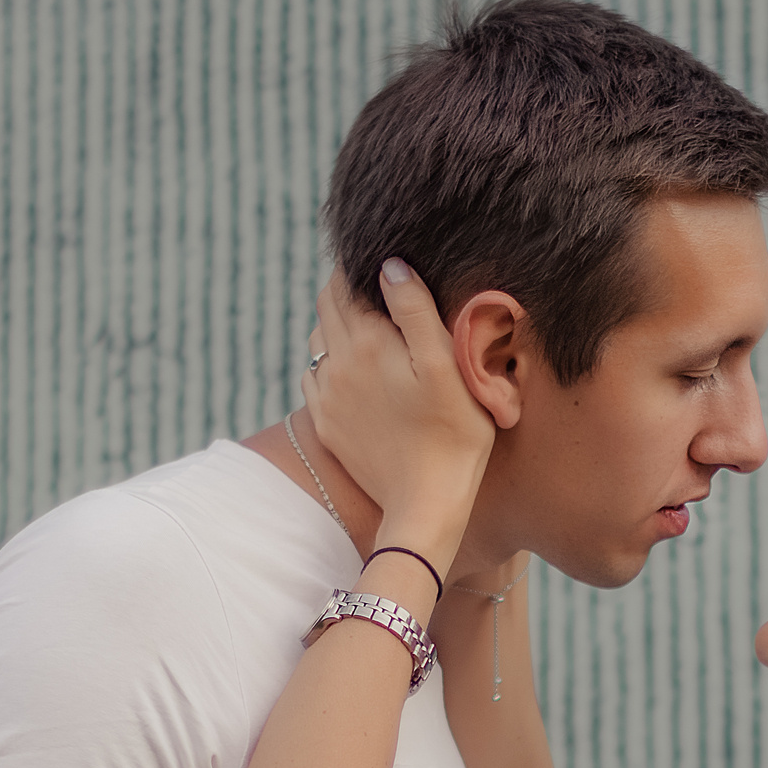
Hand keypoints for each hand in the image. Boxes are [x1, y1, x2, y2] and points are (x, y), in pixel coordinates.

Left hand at [303, 260, 494, 557]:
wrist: (425, 505)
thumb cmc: (453, 436)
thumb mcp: (449, 367)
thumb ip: (417, 311)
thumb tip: (390, 265)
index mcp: (369, 342)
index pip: (346, 283)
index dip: (359, 266)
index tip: (378, 262)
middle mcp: (338, 364)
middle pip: (327, 306)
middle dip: (346, 290)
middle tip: (374, 288)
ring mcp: (327, 396)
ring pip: (318, 340)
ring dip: (337, 326)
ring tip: (368, 328)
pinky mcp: (326, 424)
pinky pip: (314, 379)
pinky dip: (330, 365)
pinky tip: (356, 372)